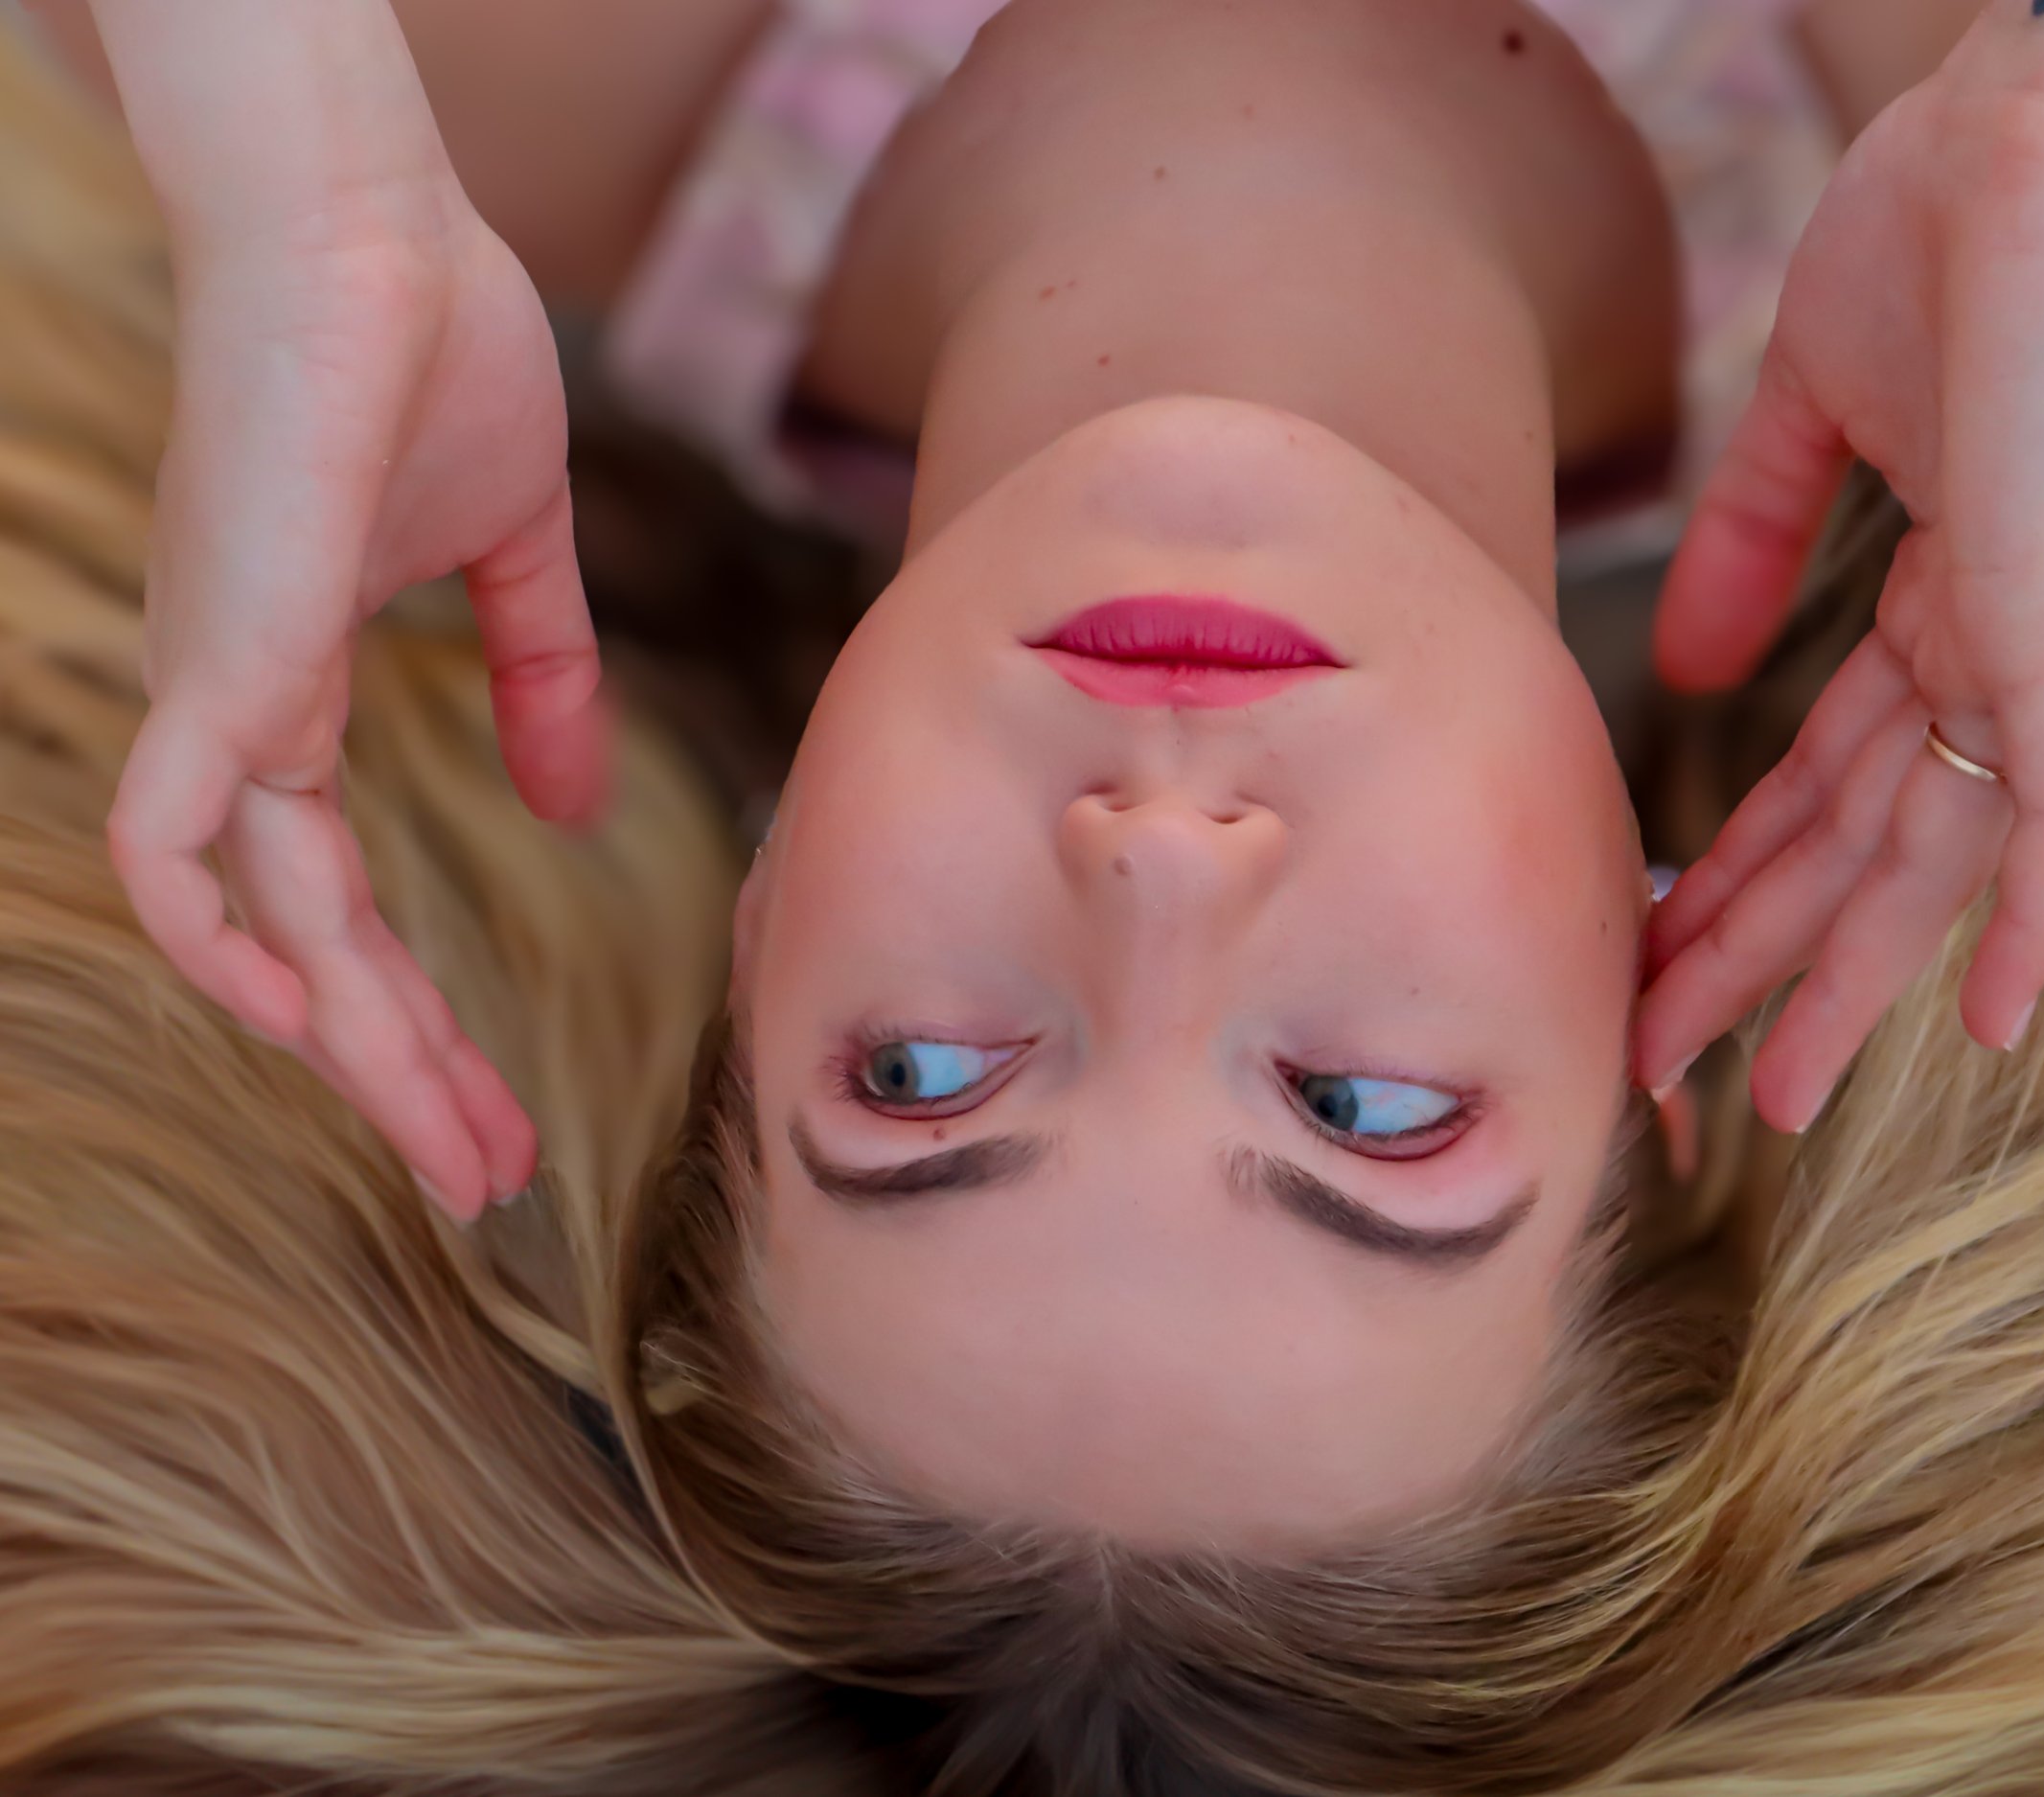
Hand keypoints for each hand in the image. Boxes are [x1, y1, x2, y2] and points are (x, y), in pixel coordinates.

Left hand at [107, 184, 607, 1218]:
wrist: (370, 222)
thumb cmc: (435, 347)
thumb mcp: (517, 550)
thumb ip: (541, 679)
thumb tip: (576, 804)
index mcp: (293, 691)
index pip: (344, 903)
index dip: (418, 1019)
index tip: (497, 1112)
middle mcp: (239, 715)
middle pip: (310, 951)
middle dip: (404, 1077)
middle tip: (490, 1180)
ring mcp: (224, 690)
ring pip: (264, 927)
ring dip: (356, 1049)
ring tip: (457, 1145)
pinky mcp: (227, 656)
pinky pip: (169, 838)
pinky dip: (215, 938)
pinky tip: (294, 1017)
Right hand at [1632, 63, 2043, 1131]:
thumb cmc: (1941, 227)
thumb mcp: (1813, 411)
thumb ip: (1756, 539)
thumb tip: (1691, 669)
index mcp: (1940, 600)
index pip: (1820, 776)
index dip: (1740, 873)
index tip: (1661, 954)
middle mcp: (1991, 648)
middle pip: (1856, 844)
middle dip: (1758, 959)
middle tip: (1674, 1071)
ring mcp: (2033, 641)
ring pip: (1926, 855)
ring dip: (1840, 978)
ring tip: (1765, 1096)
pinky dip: (2028, 917)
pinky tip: (1992, 1028)